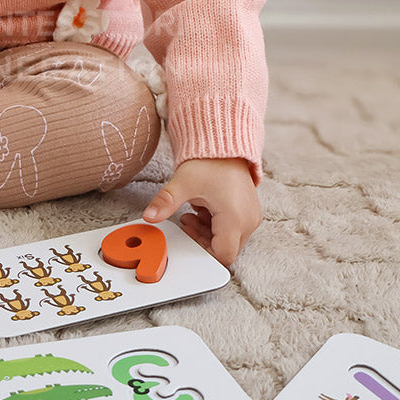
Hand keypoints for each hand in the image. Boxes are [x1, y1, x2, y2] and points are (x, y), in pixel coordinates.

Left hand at [142, 158, 260, 265]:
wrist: (224, 144)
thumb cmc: (209, 162)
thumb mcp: (183, 183)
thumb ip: (166, 202)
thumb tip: (149, 216)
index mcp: (235, 218)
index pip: (223, 255)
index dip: (202, 250)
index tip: (187, 233)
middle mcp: (248, 221)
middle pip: (225, 248)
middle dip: (202, 239)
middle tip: (186, 219)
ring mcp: (250, 216)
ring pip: (228, 240)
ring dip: (207, 231)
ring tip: (192, 212)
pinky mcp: (248, 211)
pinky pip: (232, 229)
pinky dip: (215, 224)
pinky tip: (203, 208)